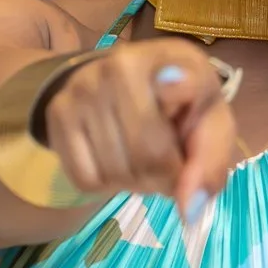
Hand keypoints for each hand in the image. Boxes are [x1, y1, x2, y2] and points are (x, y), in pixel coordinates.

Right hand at [41, 36, 239, 209]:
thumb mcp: (210, 124)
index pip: (183, 86)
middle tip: (171, 168)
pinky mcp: (57, 113)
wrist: (119, 84)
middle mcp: (122, 63)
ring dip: (137, 183)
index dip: (185, 107)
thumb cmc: (178, 106)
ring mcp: (83, 87)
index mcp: (174, 58)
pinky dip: (106, 185)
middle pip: (149, 153)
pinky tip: (117, 162)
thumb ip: (210, 163)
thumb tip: (190, 210)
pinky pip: (84, 178)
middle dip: (166, 176)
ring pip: (115, 171)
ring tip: (144, 162)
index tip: (179, 108)